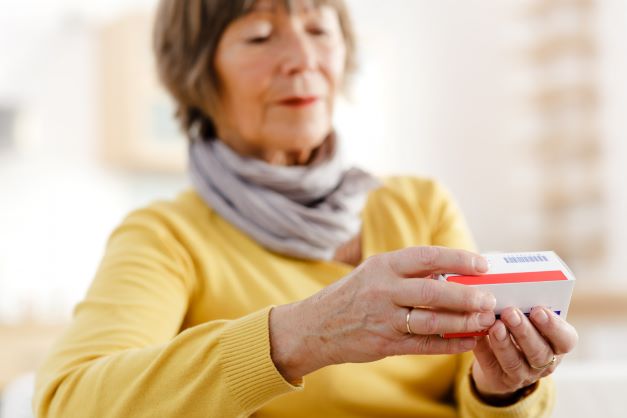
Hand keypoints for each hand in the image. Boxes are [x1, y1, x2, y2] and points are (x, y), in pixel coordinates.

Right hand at [270, 246, 496, 381]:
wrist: (315, 326)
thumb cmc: (351, 295)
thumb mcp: (373, 273)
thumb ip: (406, 272)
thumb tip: (452, 272)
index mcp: (382, 265)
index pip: (426, 257)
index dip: (458, 259)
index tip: (482, 264)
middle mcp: (383, 290)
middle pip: (433, 291)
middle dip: (466, 295)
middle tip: (489, 298)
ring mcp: (384, 318)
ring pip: (432, 321)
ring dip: (463, 322)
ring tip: (484, 320)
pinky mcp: (385, 343)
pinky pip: (424, 345)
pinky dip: (449, 344)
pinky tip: (467, 341)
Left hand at [471, 306, 577, 402]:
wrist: (499, 361)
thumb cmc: (517, 330)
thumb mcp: (528, 320)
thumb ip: (524, 309)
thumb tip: (508, 290)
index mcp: (557, 345)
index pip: (566, 340)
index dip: (554, 326)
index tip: (538, 310)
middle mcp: (544, 363)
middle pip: (539, 352)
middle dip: (524, 331)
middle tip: (510, 312)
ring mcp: (523, 375)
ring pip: (515, 362)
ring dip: (504, 343)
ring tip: (494, 325)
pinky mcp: (500, 380)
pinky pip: (491, 365)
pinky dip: (484, 349)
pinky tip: (477, 334)